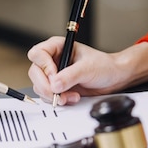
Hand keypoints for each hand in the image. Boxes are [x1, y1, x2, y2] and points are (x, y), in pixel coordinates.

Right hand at [27, 37, 147, 105]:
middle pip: (35, 72)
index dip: (44, 66)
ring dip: (53, 95)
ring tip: (71, 96)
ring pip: (39, 86)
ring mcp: (53, 75)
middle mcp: (53, 60)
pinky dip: (58, 100)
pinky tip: (72, 98)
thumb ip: (70, 76)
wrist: (113, 78)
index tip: (54, 76)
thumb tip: (54, 84)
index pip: (38, 54)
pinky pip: (48, 96)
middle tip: (58, 93)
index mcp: (57, 47)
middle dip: (45, 85)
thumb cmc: (104, 66)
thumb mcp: (88, 68)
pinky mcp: (57, 87)